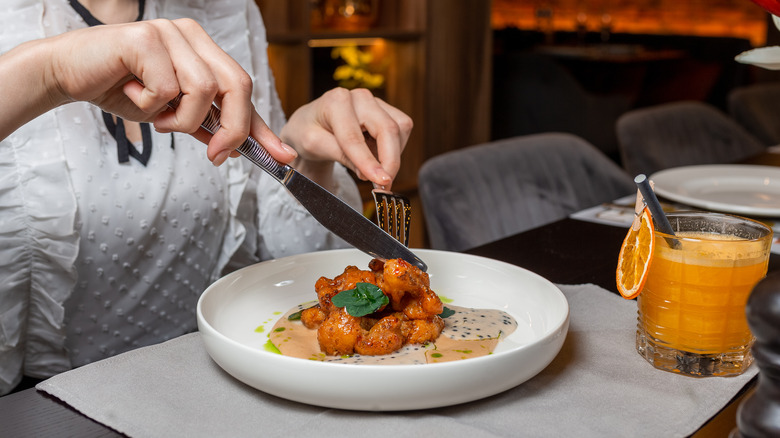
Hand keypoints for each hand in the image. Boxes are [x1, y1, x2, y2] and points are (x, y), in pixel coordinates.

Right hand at [0, 19, 294, 165]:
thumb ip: (207, 126)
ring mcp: (170, 32)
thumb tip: (241, 151)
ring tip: (155, 115)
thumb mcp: (173, 114)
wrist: (68, 73)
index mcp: (204, 49)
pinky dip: (151, 105)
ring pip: (203, 90)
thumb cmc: (123, 89)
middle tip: (214, 155)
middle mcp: (191, 35)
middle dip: (231, 128)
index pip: (243, 89)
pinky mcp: (145, 38)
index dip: (261, 125)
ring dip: (180, 118)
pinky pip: (167, 88)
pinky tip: (130, 92)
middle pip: (237, 85)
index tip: (282, 156)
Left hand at [280, 88, 412, 188]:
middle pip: (388, 129)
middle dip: (390, 161)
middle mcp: (360, 97)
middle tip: (384, 186)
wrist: (311, 123)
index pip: (355, 137)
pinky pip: (403, 130)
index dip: (368, 162)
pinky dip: (394, 148)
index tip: (380, 182)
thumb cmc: (308, 131)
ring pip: (400, 129)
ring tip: (370, 168)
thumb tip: (369, 174)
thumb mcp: (313, 145)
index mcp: (336, 101)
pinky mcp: (387, 110)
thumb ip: (341, 156)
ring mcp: (376, 102)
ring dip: (392, 155)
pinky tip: (376, 156)